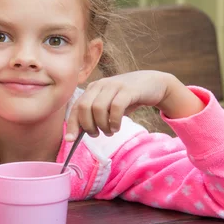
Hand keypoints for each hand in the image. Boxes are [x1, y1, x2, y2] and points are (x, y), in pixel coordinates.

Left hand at [65, 71, 204, 140]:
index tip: (70, 140)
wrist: (152, 84)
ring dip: (102, 125)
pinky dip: (114, 121)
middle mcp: (100, 85)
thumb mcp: (108, 106)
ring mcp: (114, 85)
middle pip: (84, 107)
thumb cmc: (127, 99)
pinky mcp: (128, 90)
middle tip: (97, 134)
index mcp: (92, 89)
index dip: (72, 124)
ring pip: (98, 108)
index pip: (76, 107)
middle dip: (88, 126)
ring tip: (109, 131)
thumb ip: (93, 116)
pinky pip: (116, 107)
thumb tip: (76, 134)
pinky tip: (117, 127)